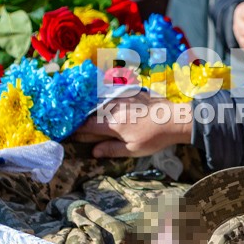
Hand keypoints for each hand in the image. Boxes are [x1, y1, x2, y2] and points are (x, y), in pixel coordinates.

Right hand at [72, 91, 193, 157]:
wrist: (174, 119)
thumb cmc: (154, 138)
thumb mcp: (133, 149)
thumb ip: (111, 149)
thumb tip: (93, 152)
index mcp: (112, 124)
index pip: (88, 126)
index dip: (77, 131)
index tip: (69, 133)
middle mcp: (114, 108)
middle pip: (91, 112)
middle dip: (81, 117)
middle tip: (72, 121)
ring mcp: (122, 98)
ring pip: (100, 100)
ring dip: (90, 106)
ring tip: (81, 109)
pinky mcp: (130, 92)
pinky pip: (111, 92)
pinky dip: (103, 97)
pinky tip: (101, 100)